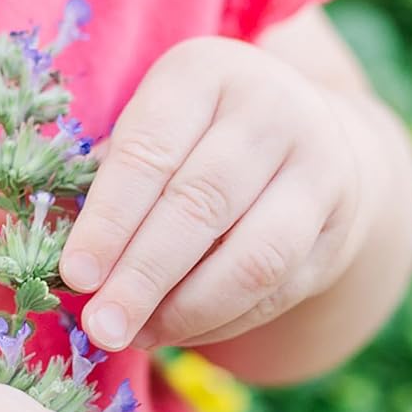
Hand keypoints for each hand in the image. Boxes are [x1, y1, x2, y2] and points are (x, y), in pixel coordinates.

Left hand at [58, 36, 369, 352]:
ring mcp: (317, 168)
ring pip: (251, 259)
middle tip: (101, 327)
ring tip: (134, 336)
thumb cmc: (190, 142)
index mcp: (204, 75)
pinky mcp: (336, 228)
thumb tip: (77, 274)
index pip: (148, 154)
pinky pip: (274, 291)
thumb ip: (107, 188)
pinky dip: (216, 323)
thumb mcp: (149, 134)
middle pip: (199, 206)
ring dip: (185, 311)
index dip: (109, 223)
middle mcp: (272, 110)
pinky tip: (173, 332)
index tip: (76, 278)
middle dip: (142, 278)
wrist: (304, 139)